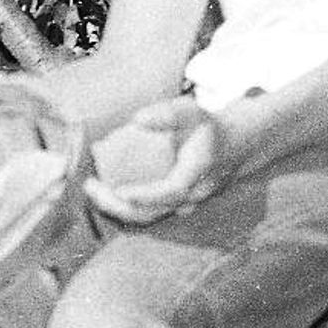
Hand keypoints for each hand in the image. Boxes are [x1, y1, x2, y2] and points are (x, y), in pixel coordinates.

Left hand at [84, 98, 230, 226]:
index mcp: (200, 170)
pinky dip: (125, 206)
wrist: (235, 144)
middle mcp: (195, 194)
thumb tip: (136, 120)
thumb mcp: (193, 111)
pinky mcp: (178, 206)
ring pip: (150, 216)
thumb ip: (168, 113)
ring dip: (117, 208)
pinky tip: (104, 192)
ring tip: (92, 190)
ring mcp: (187, 204)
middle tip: (91, 187)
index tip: (119, 190)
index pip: (173, 189)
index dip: (146, 194)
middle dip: (119, 205)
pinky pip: (150, 212)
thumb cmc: (207, 126)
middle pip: (155, 211)